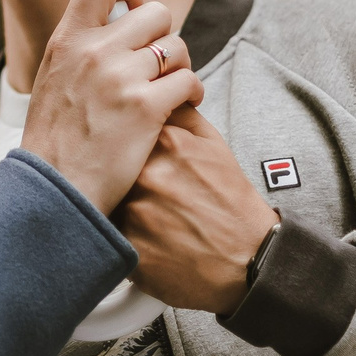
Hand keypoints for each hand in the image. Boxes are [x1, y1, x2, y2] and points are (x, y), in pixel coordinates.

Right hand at [20, 0, 203, 215]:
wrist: (54, 190)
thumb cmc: (54, 143)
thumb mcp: (53, 80)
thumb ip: (81, 51)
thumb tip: (114, 27)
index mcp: (68, 40)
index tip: (134, 7)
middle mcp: (95, 51)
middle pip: (155, 13)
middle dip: (163, 36)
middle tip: (158, 63)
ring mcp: (121, 78)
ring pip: (177, 47)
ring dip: (180, 66)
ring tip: (170, 89)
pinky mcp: (146, 108)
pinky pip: (189, 81)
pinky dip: (193, 93)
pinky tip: (182, 107)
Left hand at [117, 106, 277, 312]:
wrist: (248, 259)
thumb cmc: (230, 201)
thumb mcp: (214, 145)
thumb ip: (182, 116)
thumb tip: (154, 96)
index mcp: (167, 143)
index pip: (126, 125)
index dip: (128, 140)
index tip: (134, 150)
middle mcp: (146, 173)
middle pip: (112, 162)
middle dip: (122, 173)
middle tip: (149, 190)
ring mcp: (135, 211)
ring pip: (108, 197)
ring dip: (120, 203)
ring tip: (151, 214)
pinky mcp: (129, 246)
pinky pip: (109, 232)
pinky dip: (123, 232)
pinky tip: (148, 236)